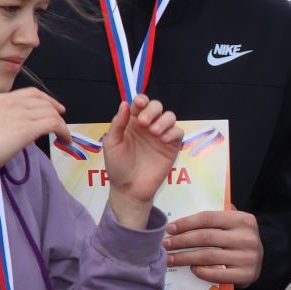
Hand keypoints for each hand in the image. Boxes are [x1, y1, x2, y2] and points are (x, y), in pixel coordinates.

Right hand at [0, 89, 68, 194]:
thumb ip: (8, 118)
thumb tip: (26, 125)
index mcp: (0, 99)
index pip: (31, 93)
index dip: (48, 100)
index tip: (56, 108)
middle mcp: (11, 102)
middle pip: (44, 102)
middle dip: (57, 112)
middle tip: (62, 123)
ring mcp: (19, 114)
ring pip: (51, 113)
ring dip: (62, 125)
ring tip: (63, 137)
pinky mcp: (27, 128)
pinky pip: (54, 124)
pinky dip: (64, 131)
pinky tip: (64, 140)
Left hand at [102, 95, 183, 228]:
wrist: (129, 189)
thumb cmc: (118, 166)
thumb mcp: (112, 143)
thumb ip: (118, 123)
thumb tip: (125, 103)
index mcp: (132, 122)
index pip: (140, 104)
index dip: (141, 100)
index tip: (138, 104)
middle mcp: (148, 126)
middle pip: (157, 106)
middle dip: (152, 110)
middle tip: (143, 123)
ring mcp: (161, 135)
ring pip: (170, 116)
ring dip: (163, 120)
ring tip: (154, 132)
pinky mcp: (172, 147)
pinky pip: (178, 132)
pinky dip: (173, 132)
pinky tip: (163, 140)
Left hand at [165, 210, 263, 284]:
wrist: (262, 261)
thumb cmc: (240, 239)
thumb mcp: (236, 222)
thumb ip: (218, 215)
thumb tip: (185, 214)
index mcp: (243, 219)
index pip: (208, 218)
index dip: (186, 223)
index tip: (169, 229)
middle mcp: (246, 237)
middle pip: (205, 237)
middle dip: (181, 241)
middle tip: (165, 244)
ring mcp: (247, 258)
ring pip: (208, 256)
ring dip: (184, 258)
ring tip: (170, 259)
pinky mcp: (245, 275)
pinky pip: (217, 274)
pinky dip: (201, 272)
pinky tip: (191, 269)